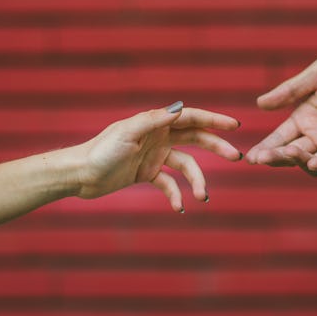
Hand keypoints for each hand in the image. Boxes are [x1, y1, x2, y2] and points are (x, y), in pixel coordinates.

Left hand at [71, 102, 240, 211]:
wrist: (80, 175)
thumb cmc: (100, 151)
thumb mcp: (127, 133)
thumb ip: (153, 120)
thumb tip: (181, 108)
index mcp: (156, 123)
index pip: (191, 118)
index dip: (214, 120)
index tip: (235, 126)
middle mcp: (159, 137)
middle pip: (196, 139)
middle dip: (217, 147)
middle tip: (236, 157)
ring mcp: (155, 156)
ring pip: (186, 166)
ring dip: (196, 180)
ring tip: (202, 196)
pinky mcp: (147, 174)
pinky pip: (169, 183)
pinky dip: (176, 194)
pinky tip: (179, 206)